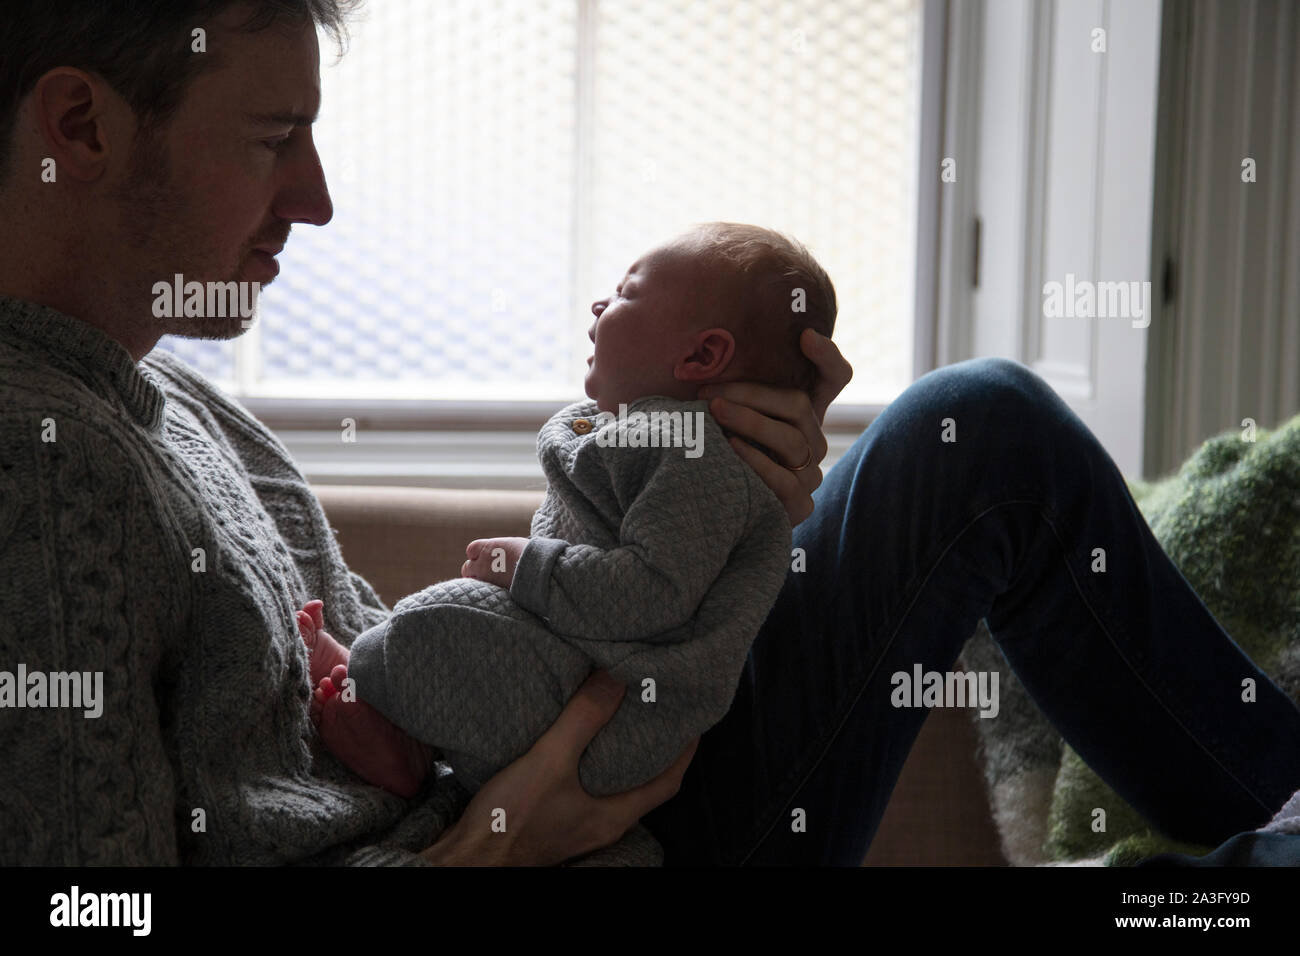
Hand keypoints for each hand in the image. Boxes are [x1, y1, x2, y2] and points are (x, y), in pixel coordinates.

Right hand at [419, 671, 698, 865]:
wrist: (465, 857)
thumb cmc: (510, 820)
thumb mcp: (550, 760)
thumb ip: (584, 719)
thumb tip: (617, 676)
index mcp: (612, 816)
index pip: (667, 783)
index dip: (684, 752)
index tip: (692, 722)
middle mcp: (600, 824)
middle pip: (642, 785)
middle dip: (653, 751)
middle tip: (656, 714)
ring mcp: (575, 825)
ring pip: (612, 787)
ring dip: (618, 756)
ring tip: (618, 720)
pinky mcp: (552, 820)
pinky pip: (584, 789)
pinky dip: (589, 764)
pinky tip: (574, 743)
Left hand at [462, 536, 528, 587]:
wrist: (536, 568)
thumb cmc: (529, 553)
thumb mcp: (513, 544)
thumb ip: (501, 548)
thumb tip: (501, 551)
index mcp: (488, 547)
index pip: (471, 550)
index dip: (475, 554)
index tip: (482, 557)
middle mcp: (482, 562)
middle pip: (467, 567)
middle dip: (473, 570)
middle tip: (482, 574)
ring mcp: (485, 578)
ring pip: (472, 582)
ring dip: (478, 582)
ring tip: (490, 584)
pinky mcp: (491, 591)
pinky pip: (482, 592)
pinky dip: (486, 592)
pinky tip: (495, 592)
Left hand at [700, 328, 852, 525]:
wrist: (718, 513)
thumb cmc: (719, 454)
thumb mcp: (723, 419)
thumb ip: (729, 392)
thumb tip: (704, 361)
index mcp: (804, 414)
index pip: (834, 377)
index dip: (826, 356)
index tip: (804, 336)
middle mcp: (815, 441)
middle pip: (797, 405)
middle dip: (751, 394)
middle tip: (710, 392)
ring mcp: (811, 475)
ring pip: (791, 440)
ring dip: (750, 422)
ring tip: (715, 414)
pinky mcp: (800, 506)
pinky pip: (784, 481)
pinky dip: (756, 462)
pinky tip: (731, 450)